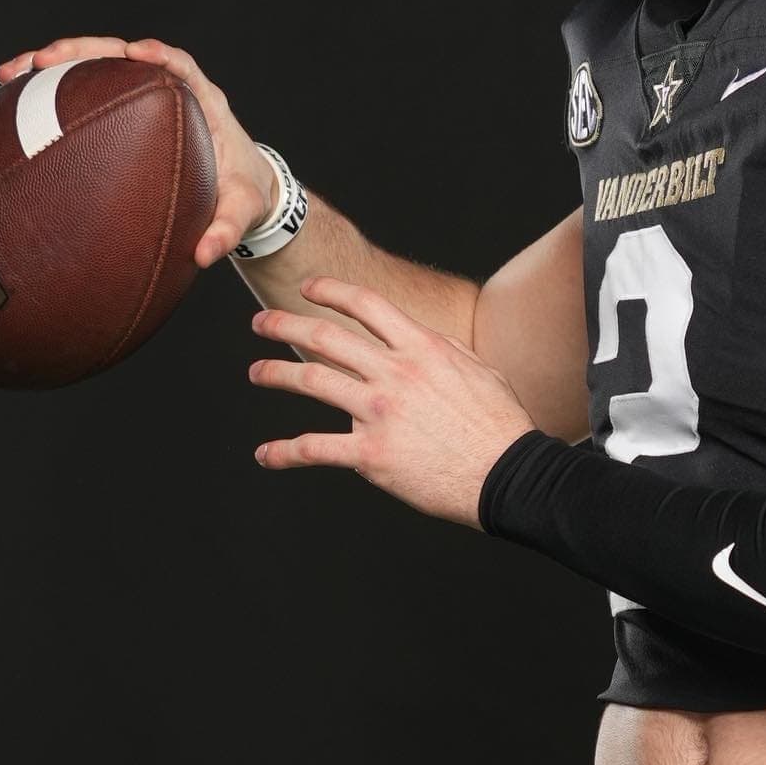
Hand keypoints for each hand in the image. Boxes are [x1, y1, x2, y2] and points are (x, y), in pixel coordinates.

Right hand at [0, 33, 277, 265]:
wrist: (242, 189)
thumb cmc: (244, 194)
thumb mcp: (243, 212)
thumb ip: (227, 230)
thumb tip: (205, 255)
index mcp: (204, 101)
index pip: (180, 66)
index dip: (158, 56)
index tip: (136, 54)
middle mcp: (168, 89)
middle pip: (120, 55)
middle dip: (80, 51)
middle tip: (42, 61)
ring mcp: (139, 96)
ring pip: (92, 69)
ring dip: (50, 67)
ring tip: (8, 73)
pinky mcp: (119, 110)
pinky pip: (82, 95)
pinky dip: (48, 96)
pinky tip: (10, 101)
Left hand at [246, 279, 534, 525]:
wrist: (508, 475)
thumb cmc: (500, 426)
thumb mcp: (478, 370)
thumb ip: (443, 351)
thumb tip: (423, 341)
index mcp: (421, 347)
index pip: (364, 305)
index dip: (329, 291)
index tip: (307, 289)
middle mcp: (394, 373)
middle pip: (324, 336)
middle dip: (284, 325)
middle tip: (261, 324)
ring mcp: (379, 413)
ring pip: (311, 381)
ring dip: (275, 374)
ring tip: (257, 373)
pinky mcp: (371, 454)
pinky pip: (314, 448)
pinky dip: (283, 452)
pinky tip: (266, 455)